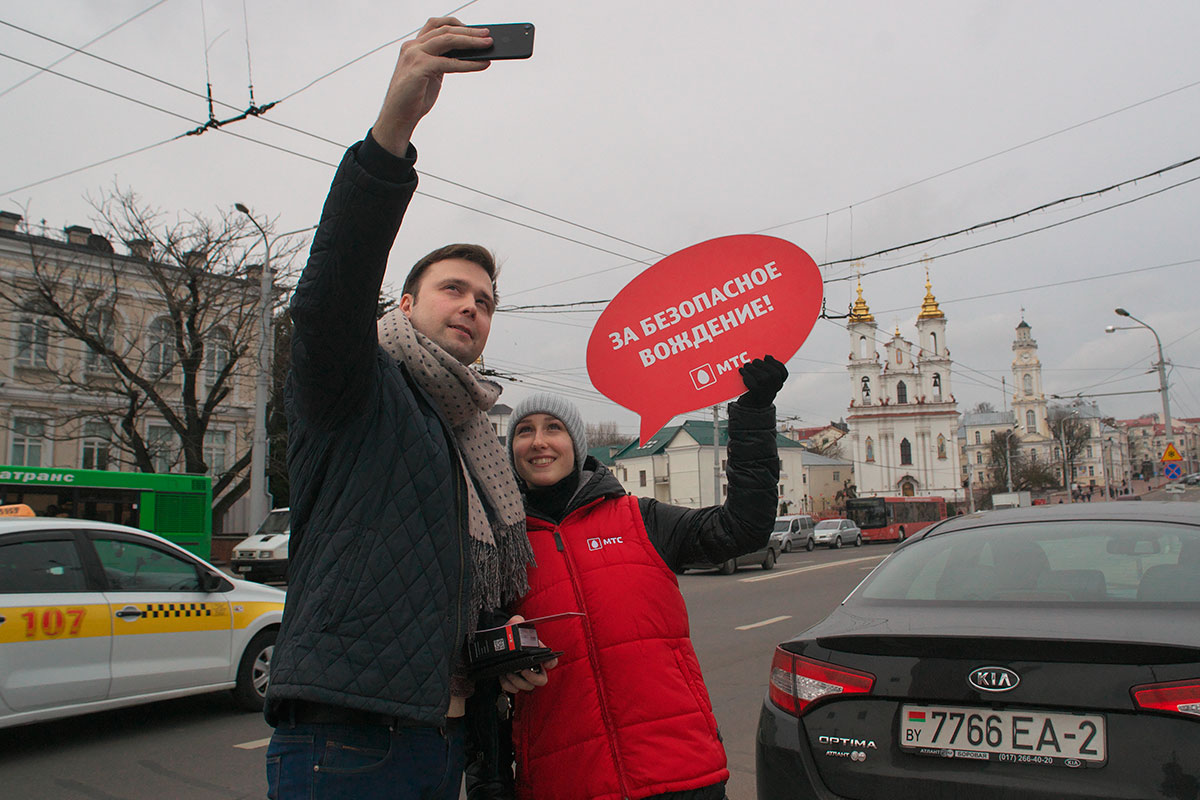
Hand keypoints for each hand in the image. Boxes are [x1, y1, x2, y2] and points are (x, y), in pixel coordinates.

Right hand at [372, 17, 492, 155]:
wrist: (398, 116)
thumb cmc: (415, 97)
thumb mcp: (431, 74)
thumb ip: (443, 61)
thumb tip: (467, 55)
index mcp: (414, 46)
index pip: (436, 25)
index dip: (456, 24)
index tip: (475, 29)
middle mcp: (413, 47)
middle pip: (444, 30)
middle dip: (469, 31)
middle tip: (487, 35)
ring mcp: (415, 55)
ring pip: (448, 40)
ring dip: (470, 41)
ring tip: (487, 45)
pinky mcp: (419, 68)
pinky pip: (450, 62)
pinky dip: (468, 63)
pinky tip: (481, 65)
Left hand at [497, 615, 558, 693]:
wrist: (495, 647)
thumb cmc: (508, 638)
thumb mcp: (511, 628)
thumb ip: (516, 622)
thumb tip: (517, 620)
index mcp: (537, 655)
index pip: (552, 660)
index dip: (551, 662)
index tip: (545, 662)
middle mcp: (533, 668)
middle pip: (542, 680)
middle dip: (533, 678)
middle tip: (523, 671)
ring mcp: (523, 677)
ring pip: (527, 687)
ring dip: (517, 681)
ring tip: (509, 672)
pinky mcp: (513, 683)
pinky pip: (514, 690)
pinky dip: (508, 685)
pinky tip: (503, 676)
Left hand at [738, 355, 787, 407]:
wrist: (747, 407)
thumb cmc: (753, 389)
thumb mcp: (761, 379)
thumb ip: (765, 370)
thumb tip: (766, 357)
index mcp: (777, 385)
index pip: (783, 374)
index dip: (776, 363)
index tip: (766, 357)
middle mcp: (774, 391)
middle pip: (774, 374)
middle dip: (763, 364)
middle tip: (754, 361)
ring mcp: (766, 395)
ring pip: (764, 379)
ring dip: (753, 369)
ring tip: (746, 365)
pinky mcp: (756, 398)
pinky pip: (754, 386)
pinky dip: (747, 377)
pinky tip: (742, 372)